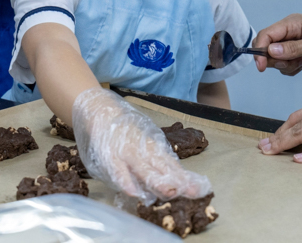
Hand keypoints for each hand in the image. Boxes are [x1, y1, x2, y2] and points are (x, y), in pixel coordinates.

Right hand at [72, 88, 210, 204]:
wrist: (99, 109)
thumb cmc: (124, 130)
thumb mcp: (144, 140)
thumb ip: (156, 159)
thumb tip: (176, 179)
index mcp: (152, 146)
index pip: (171, 164)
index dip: (185, 177)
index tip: (202, 188)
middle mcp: (142, 149)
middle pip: (161, 167)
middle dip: (176, 180)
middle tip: (192, 191)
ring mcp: (125, 152)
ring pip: (142, 169)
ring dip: (156, 181)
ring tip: (170, 192)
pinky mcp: (108, 155)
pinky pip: (117, 170)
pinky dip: (125, 181)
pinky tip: (133, 192)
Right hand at [253, 14, 301, 75]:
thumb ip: (293, 48)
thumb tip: (270, 50)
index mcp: (293, 24)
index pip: (266, 34)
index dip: (259, 49)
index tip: (261, 66)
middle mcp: (289, 33)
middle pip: (266, 47)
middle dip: (274, 60)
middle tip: (291, 64)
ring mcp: (292, 45)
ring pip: (273, 58)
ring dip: (285, 65)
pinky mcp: (296, 56)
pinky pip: (283, 66)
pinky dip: (291, 70)